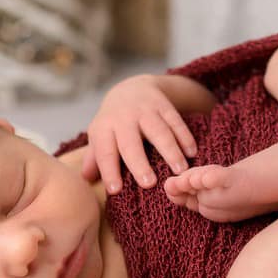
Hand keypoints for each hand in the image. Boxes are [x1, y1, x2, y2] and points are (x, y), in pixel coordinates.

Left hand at [81, 74, 197, 192]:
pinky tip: (192, 152)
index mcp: (104, 128)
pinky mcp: (164, 105)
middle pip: (131, 142)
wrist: (133, 87)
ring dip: (170, 150)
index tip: (115, 190)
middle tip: (148, 183)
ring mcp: (145, 110)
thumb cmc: (114, 122)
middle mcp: (124, 118)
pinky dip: (185, 137)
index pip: (104, 152)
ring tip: (180, 170)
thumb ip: (95, 157)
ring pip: (159, 131)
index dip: (109, 170)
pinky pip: (176, 121)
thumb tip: (86, 179)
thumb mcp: (100, 135)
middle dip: (139, 163)